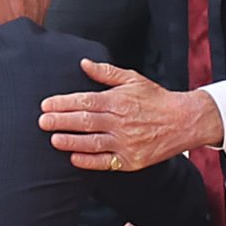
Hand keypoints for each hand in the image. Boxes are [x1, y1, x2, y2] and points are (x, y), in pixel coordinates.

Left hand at [39, 59, 223, 171]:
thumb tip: (84, 63)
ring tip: (54, 139)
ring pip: (91, 143)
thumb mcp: (133, 79)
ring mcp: (126, 143)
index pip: (85, 101)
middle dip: (60, 121)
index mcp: (118, 100)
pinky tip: (73, 157)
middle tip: (42, 122)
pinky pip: (105, 162)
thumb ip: (106, 73)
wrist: (184, 121)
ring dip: (70, 141)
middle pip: (84, 122)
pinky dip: (88, 161)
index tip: (45, 104)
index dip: (63, 103)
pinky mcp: (131, 160)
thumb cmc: (157, 99)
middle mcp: (120, 122)